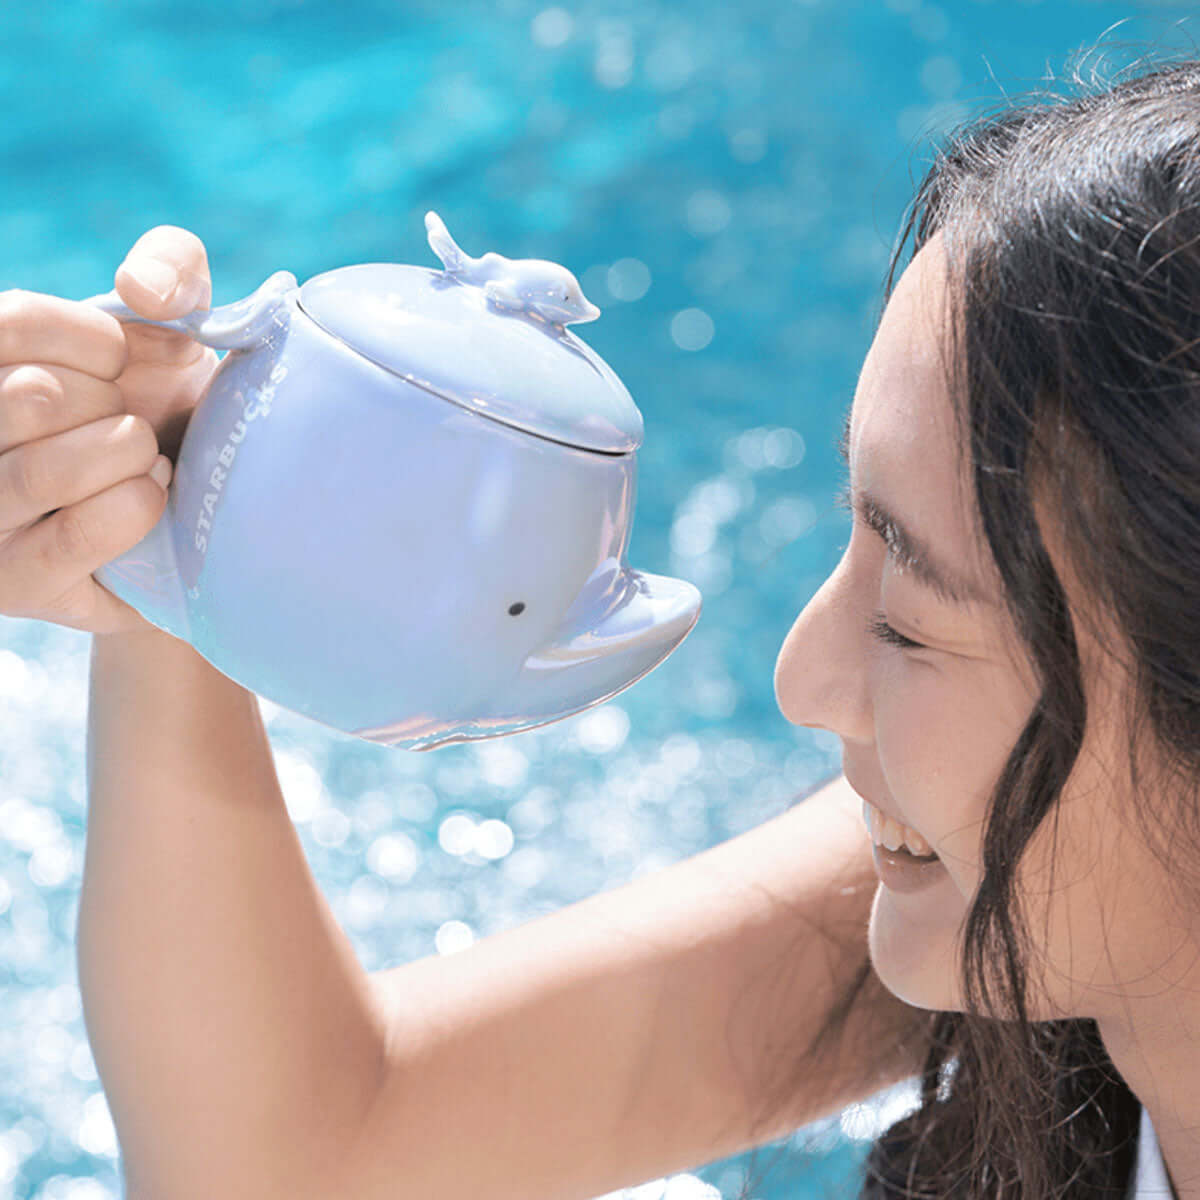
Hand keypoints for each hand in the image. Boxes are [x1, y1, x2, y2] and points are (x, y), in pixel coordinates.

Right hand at [0, 226, 216, 634]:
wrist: (197, 507)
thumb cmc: (170, 401)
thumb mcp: (174, 320)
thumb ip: (168, 267)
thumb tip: (144, 289)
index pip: (13, 324)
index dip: (99, 339)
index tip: (131, 363)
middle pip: (32, 396)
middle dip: (115, 404)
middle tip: (136, 422)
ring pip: (42, 471)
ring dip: (125, 456)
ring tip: (146, 459)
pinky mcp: (18, 586)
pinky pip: (77, 537)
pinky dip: (135, 507)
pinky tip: (152, 495)